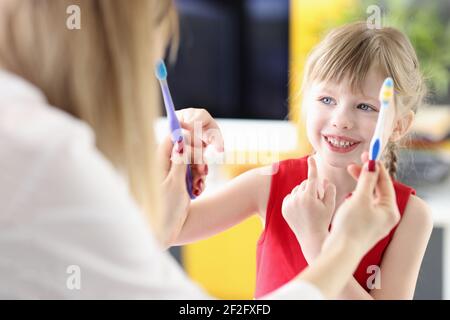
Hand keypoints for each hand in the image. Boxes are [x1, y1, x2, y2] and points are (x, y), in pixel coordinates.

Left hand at [157, 108, 223, 246]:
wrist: (162, 232)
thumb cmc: (165, 210)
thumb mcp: (175, 184)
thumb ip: (179, 162)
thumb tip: (180, 140)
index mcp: (158, 163)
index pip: (171, 139)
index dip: (186, 138)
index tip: (199, 144)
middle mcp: (163, 166)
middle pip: (183, 150)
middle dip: (196, 158)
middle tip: (203, 172)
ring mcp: (170, 175)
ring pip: (189, 162)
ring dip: (198, 170)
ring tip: (199, 185)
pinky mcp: (177, 184)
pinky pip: (189, 174)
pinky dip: (196, 179)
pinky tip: (198, 190)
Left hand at [282, 156, 335, 262]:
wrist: (311, 237)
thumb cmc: (324, 220)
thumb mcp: (331, 204)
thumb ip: (329, 189)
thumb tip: (323, 179)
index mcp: (309, 197)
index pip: (311, 178)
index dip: (312, 167)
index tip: (311, 158)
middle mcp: (296, 199)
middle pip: (305, 184)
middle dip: (312, 188)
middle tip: (318, 201)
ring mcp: (289, 204)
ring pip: (297, 190)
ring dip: (304, 193)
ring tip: (310, 207)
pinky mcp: (284, 208)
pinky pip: (291, 197)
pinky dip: (296, 199)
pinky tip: (302, 209)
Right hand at [324, 152, 399, 254]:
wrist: (340, 251)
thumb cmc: (351, 226)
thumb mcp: (360, 199)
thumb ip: (366, 180)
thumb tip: (372, 164)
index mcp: (390, 210)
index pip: (385, 182)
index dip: (375, 167)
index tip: (367, 154)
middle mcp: (386, 216)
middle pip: (378, 189)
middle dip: (366, 176)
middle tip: (353, 165)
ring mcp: (375, 222)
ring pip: (369, 197)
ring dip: (360, 185)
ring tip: (348, 180)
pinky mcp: (364, 226)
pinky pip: (363, 205)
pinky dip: (356, 197)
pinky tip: (347, 196)